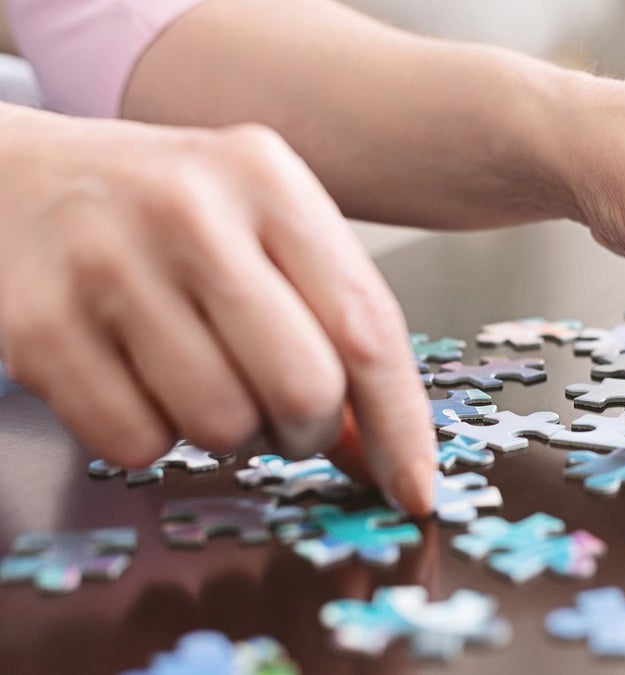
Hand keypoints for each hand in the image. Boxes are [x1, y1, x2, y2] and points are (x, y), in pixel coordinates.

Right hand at [0, 110, 434, 511]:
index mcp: (266, 179)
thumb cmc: (165, 213)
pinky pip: (137, 444)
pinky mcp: (39, 327)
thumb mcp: (262, 230)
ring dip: (229, 434)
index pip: (366, 326)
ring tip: (203, 380)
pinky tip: (138, 379)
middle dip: (306, 431)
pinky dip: (152, 437)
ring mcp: (107, 266)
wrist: (15, 178)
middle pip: (301, 389)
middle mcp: (191, 212)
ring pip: (221, 427)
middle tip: (284, 416)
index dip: (400, 422)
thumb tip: (380, 450)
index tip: (414, 484)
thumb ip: (331, 321)